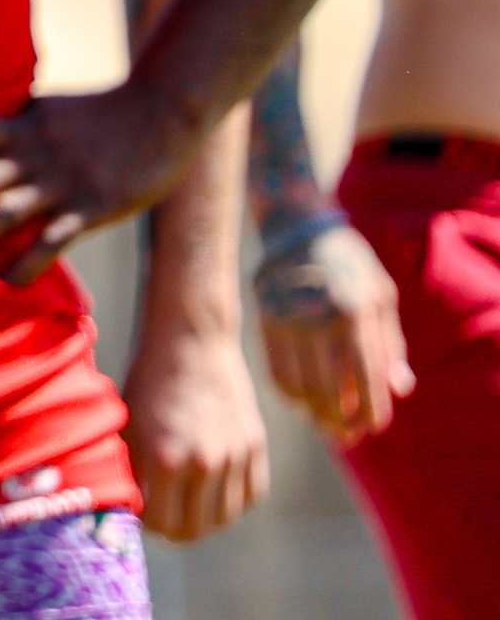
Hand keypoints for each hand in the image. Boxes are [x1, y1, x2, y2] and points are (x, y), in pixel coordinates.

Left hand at [0, 87, 199, 279]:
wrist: (162, 112)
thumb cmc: (105, 111)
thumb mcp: (52, 109)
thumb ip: (18, 123)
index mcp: (23, 125)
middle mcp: (33, 154)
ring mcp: (59, 183)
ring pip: (4, 214)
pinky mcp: (88, 208)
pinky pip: (49, 242)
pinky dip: (25, 266)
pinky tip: (3, 287)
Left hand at [121, 321, 268, 541]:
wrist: (191, 341)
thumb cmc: (148, 380)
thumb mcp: (128, 425)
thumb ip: (131, 470)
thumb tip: (127, 509)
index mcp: (164, 458)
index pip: (160, 524)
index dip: (147, 525)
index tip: (141, 515)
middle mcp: (205, 462)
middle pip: (195, 530)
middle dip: (175, 530)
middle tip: (163, 520)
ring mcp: (235, 456)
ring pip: (225, 518)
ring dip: (205, 520)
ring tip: (187, 508)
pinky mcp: (256, 447)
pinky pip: (251, 496)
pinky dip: (234, 501)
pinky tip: (214, 490)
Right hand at [258, 218, 414, 443]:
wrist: (297, 230)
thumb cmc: (350, 266)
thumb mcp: (382, 296)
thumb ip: (392, 343)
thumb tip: (398, 388)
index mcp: (355, 315)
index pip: (366, 381)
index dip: (370, 412)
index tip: (373, 427)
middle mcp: (318, 320)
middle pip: (329, 392)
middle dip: (340, 422)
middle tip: (346, 435)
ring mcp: (287, 321)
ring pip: (298, 387)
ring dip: (313, 412)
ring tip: (324, 421)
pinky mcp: (265, 321)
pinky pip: (275, 372)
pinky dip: (289, 394)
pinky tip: (301, 398)